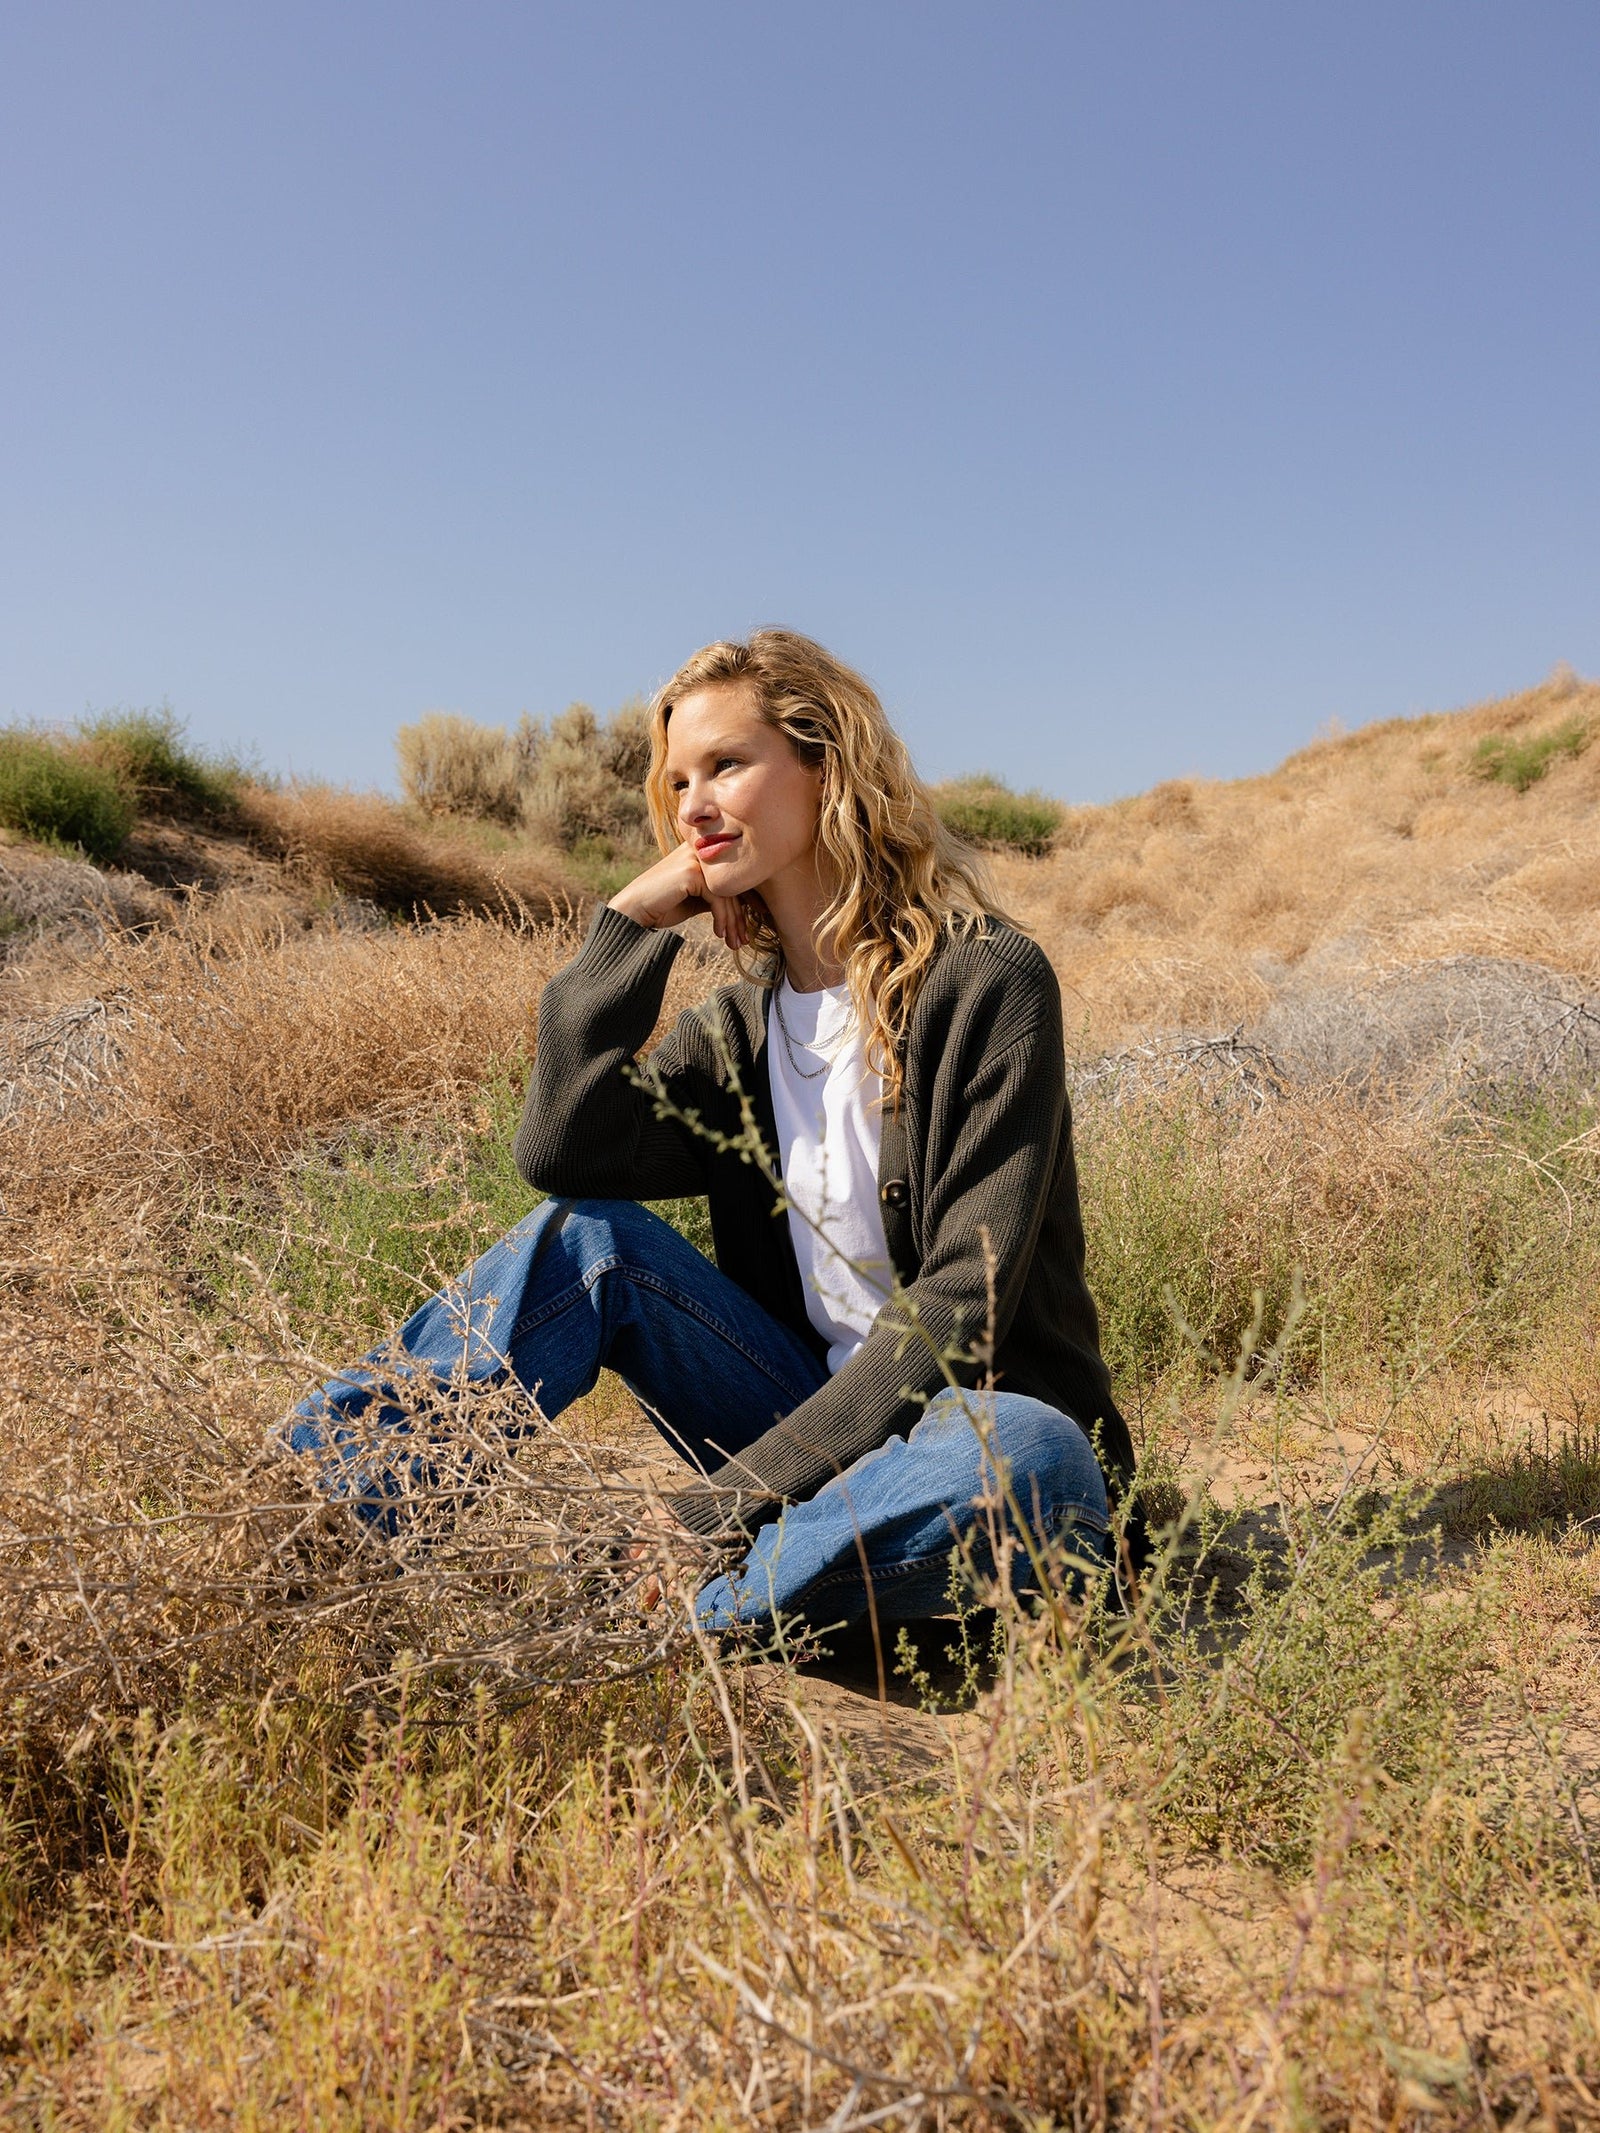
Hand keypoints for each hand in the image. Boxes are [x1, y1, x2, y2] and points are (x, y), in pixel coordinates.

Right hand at [607, 846, 761, 952]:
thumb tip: (747, 904)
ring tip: (734, 943)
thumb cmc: (663, 907)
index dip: (747, 902)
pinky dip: (722, 918)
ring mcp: (695, 858)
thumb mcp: (697, 900)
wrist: (632, 912)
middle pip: (734, 884)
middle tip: (743, 940)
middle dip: (741, 916)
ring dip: (733, 922)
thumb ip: (717, 895)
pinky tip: (719, 934)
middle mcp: (700, 850)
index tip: (750, 926)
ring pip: (728, 892)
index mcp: (702, 853)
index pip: (734, 876)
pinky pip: (717, 898)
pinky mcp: (691, 871)